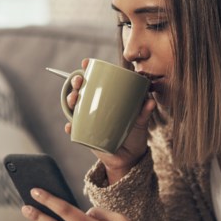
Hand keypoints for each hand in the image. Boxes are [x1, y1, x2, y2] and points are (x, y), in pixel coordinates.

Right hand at [65, 58, 155, 183]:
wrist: (129, 157)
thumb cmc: (134, 134)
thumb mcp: (140, 121)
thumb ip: (145, 112)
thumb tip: (150, 101)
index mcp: (107, 98)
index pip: (95, 81)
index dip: (88, 70)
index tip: (86, 62)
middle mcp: (95, 106)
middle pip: (81, 91)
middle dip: (76, 83)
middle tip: (79, 82)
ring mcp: (88, 119)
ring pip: (74, 107)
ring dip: (70, 101)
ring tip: (74, 100)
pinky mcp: (86, 134)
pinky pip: (74, 129)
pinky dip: (70, 128)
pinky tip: (70, 127)